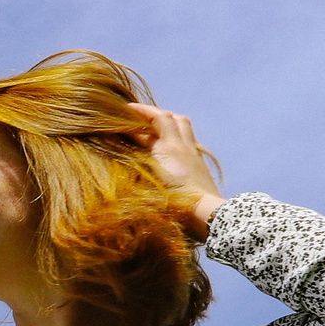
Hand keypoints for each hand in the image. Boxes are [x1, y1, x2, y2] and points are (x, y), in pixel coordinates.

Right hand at [127, 104, 223, 236]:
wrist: (204, 214)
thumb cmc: (174, 201)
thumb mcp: (147, 180)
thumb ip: (134, 162)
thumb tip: (119, 151)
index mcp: (168, 147)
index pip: (153, 121)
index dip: (136, 114)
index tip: (121, 111)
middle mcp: (182, 146)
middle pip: (171, 118)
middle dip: (153, 113)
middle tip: (137, 115)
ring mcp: (193, 154)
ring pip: (183, 126)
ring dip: (168, 120)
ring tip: (154, 125)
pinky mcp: (200, 165)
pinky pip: (188, 140)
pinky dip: (176, 135)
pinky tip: (169, 145)